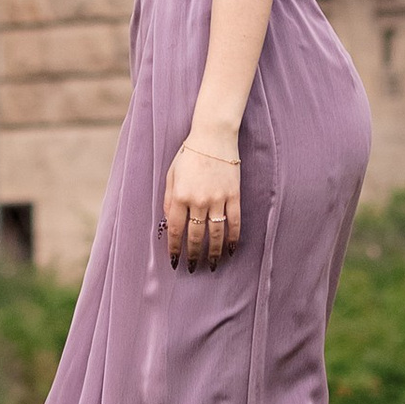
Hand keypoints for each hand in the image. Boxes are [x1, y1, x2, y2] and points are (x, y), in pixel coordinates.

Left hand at [164, 134, 242, 272]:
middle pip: (196, 235)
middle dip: (193, 255)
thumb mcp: (171, 175)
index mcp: (180, 196)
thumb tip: (169, 223)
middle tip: (192, 267)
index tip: (174, 261)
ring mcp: (218, 199)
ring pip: (216, 233)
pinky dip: (234, 238)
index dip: (175, 248)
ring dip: (214, 252)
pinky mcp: (234, 196)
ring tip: (212, 265)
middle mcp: (199, 200)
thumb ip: (169, 201)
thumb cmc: (188, 154)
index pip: (176, 230)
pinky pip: (235, 222)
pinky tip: (231, 250)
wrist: (213, 136)